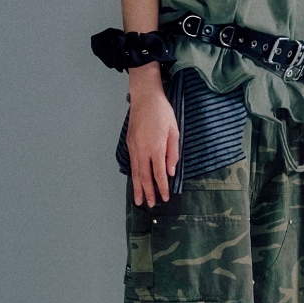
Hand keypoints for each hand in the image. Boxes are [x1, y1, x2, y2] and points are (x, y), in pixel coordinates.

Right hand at [125, 65, 180, 211]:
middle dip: (148, 192)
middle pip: (145, 177)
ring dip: (138, 188)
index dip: (162, 187)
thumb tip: (171, 171)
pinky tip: (135, 182)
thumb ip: (172, 152)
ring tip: (138, 201)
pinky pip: (132, 164)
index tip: (165, 198)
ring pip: (136, 172)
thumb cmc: (162, 112)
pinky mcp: (129, 144)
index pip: (159, 174)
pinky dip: (133, 175)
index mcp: (156, 148)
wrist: (145, 97)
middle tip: (151, 205)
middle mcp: (143, 150)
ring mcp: (134, 148)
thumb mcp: (174, 130)